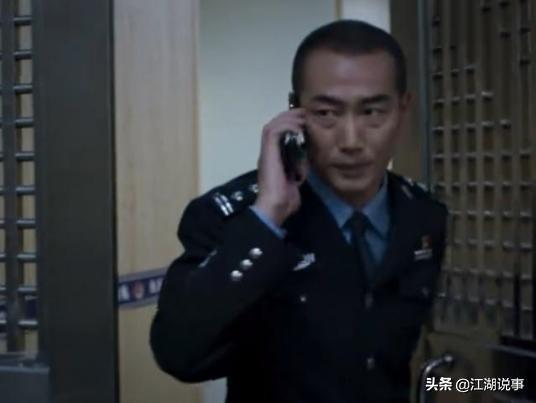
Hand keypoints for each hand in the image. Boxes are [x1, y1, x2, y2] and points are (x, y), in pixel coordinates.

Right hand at [253, 109, 307, 225]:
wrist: (276, 206)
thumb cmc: (285, 200)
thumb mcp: (296, 181)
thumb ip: (298, 171)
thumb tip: (305, 166)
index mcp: (273, 159)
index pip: (279, 135)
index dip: (290, 125)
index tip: (305, 121)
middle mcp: (268, 152)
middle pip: (274, 125)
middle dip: (289, 117)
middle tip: (304, 113)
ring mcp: (266, 152)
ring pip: (272, 125)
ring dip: (288, 118)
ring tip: (302, 117)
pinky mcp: (267, 152)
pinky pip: (273, 131)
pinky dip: (286, 126)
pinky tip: (298, 128)